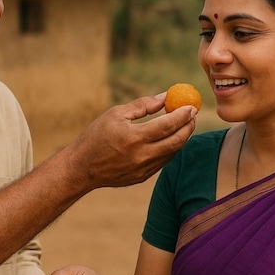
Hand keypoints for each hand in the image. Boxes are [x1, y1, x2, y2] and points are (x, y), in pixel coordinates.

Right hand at [63, 93, 196, 190]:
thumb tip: (165, 97)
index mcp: (134, 137)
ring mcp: (143, 169)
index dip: (182, 115)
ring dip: (182, 138)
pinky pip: (163, 161)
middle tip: (192, 115)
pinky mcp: (142, 177)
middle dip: (188, 127)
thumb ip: (142, 105)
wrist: (82, 168)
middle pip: (176, 141)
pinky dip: (170, 148)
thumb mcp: (116, 114)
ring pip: (172, 153)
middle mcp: (141, 156)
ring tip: (184, 124)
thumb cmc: (96, 136)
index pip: (167, 125)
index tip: (191, 106)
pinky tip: (170, 138)